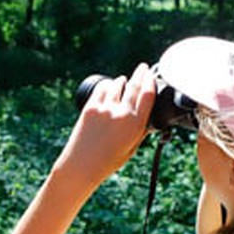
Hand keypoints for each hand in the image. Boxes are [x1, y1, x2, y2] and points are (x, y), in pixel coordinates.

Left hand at [53, 63, 156, 187]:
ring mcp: (105, 109)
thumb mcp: (131, 148)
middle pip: (134, 85)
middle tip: (143, 68)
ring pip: (117, 85)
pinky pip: (102, 89)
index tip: (152, 75)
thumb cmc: (108, 161)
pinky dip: (107, 86)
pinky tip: (109, 86)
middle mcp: (122, 114)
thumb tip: (149, 118)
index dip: (151, 81)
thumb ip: (141, 131)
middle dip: (140, 74)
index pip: (148, 95)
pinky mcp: (90, 107)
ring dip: (122, 81)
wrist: (81, 166)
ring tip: (124, 80)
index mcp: (136, 125)